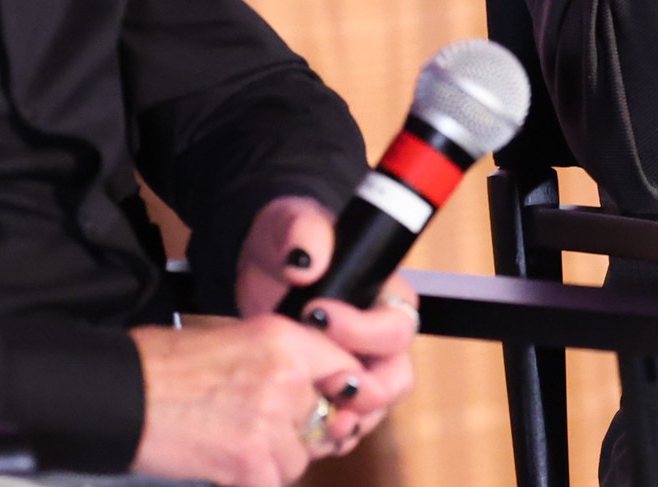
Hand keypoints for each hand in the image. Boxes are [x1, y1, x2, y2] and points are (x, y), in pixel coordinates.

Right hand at [130, 316, 366, 486]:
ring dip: (275, 460)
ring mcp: (269, 422)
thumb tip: (327, 387)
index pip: (348, 372)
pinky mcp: (247, 462)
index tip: (330, 407)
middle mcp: (287, 377)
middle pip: (325, 420)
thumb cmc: (166, 363)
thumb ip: (286, 358)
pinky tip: (225, 464)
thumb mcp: (236, 337)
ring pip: (301, 458)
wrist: (119, 392)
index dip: (340, 395)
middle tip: (262, 429)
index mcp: (287, 339)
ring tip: (235, 444)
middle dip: (299, 431)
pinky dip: (253, 480)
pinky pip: (274, 481)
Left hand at [234, 194, 421, 451]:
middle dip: (367, 392)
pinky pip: (346, 420)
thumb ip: (304, 232)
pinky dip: (331, 432)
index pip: (394, 325)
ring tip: (321, 425)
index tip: (316, 316)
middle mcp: (381, 337)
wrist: (260, 267)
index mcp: (387, 297)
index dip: (361, 330)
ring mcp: (358, 366)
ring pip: (375, 407)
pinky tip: (308, 433)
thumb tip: (307, 261)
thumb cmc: (288, 239)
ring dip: (352, 420)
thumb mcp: (292, 223)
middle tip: (331, 389)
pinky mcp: (331, 386)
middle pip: (396, 377)